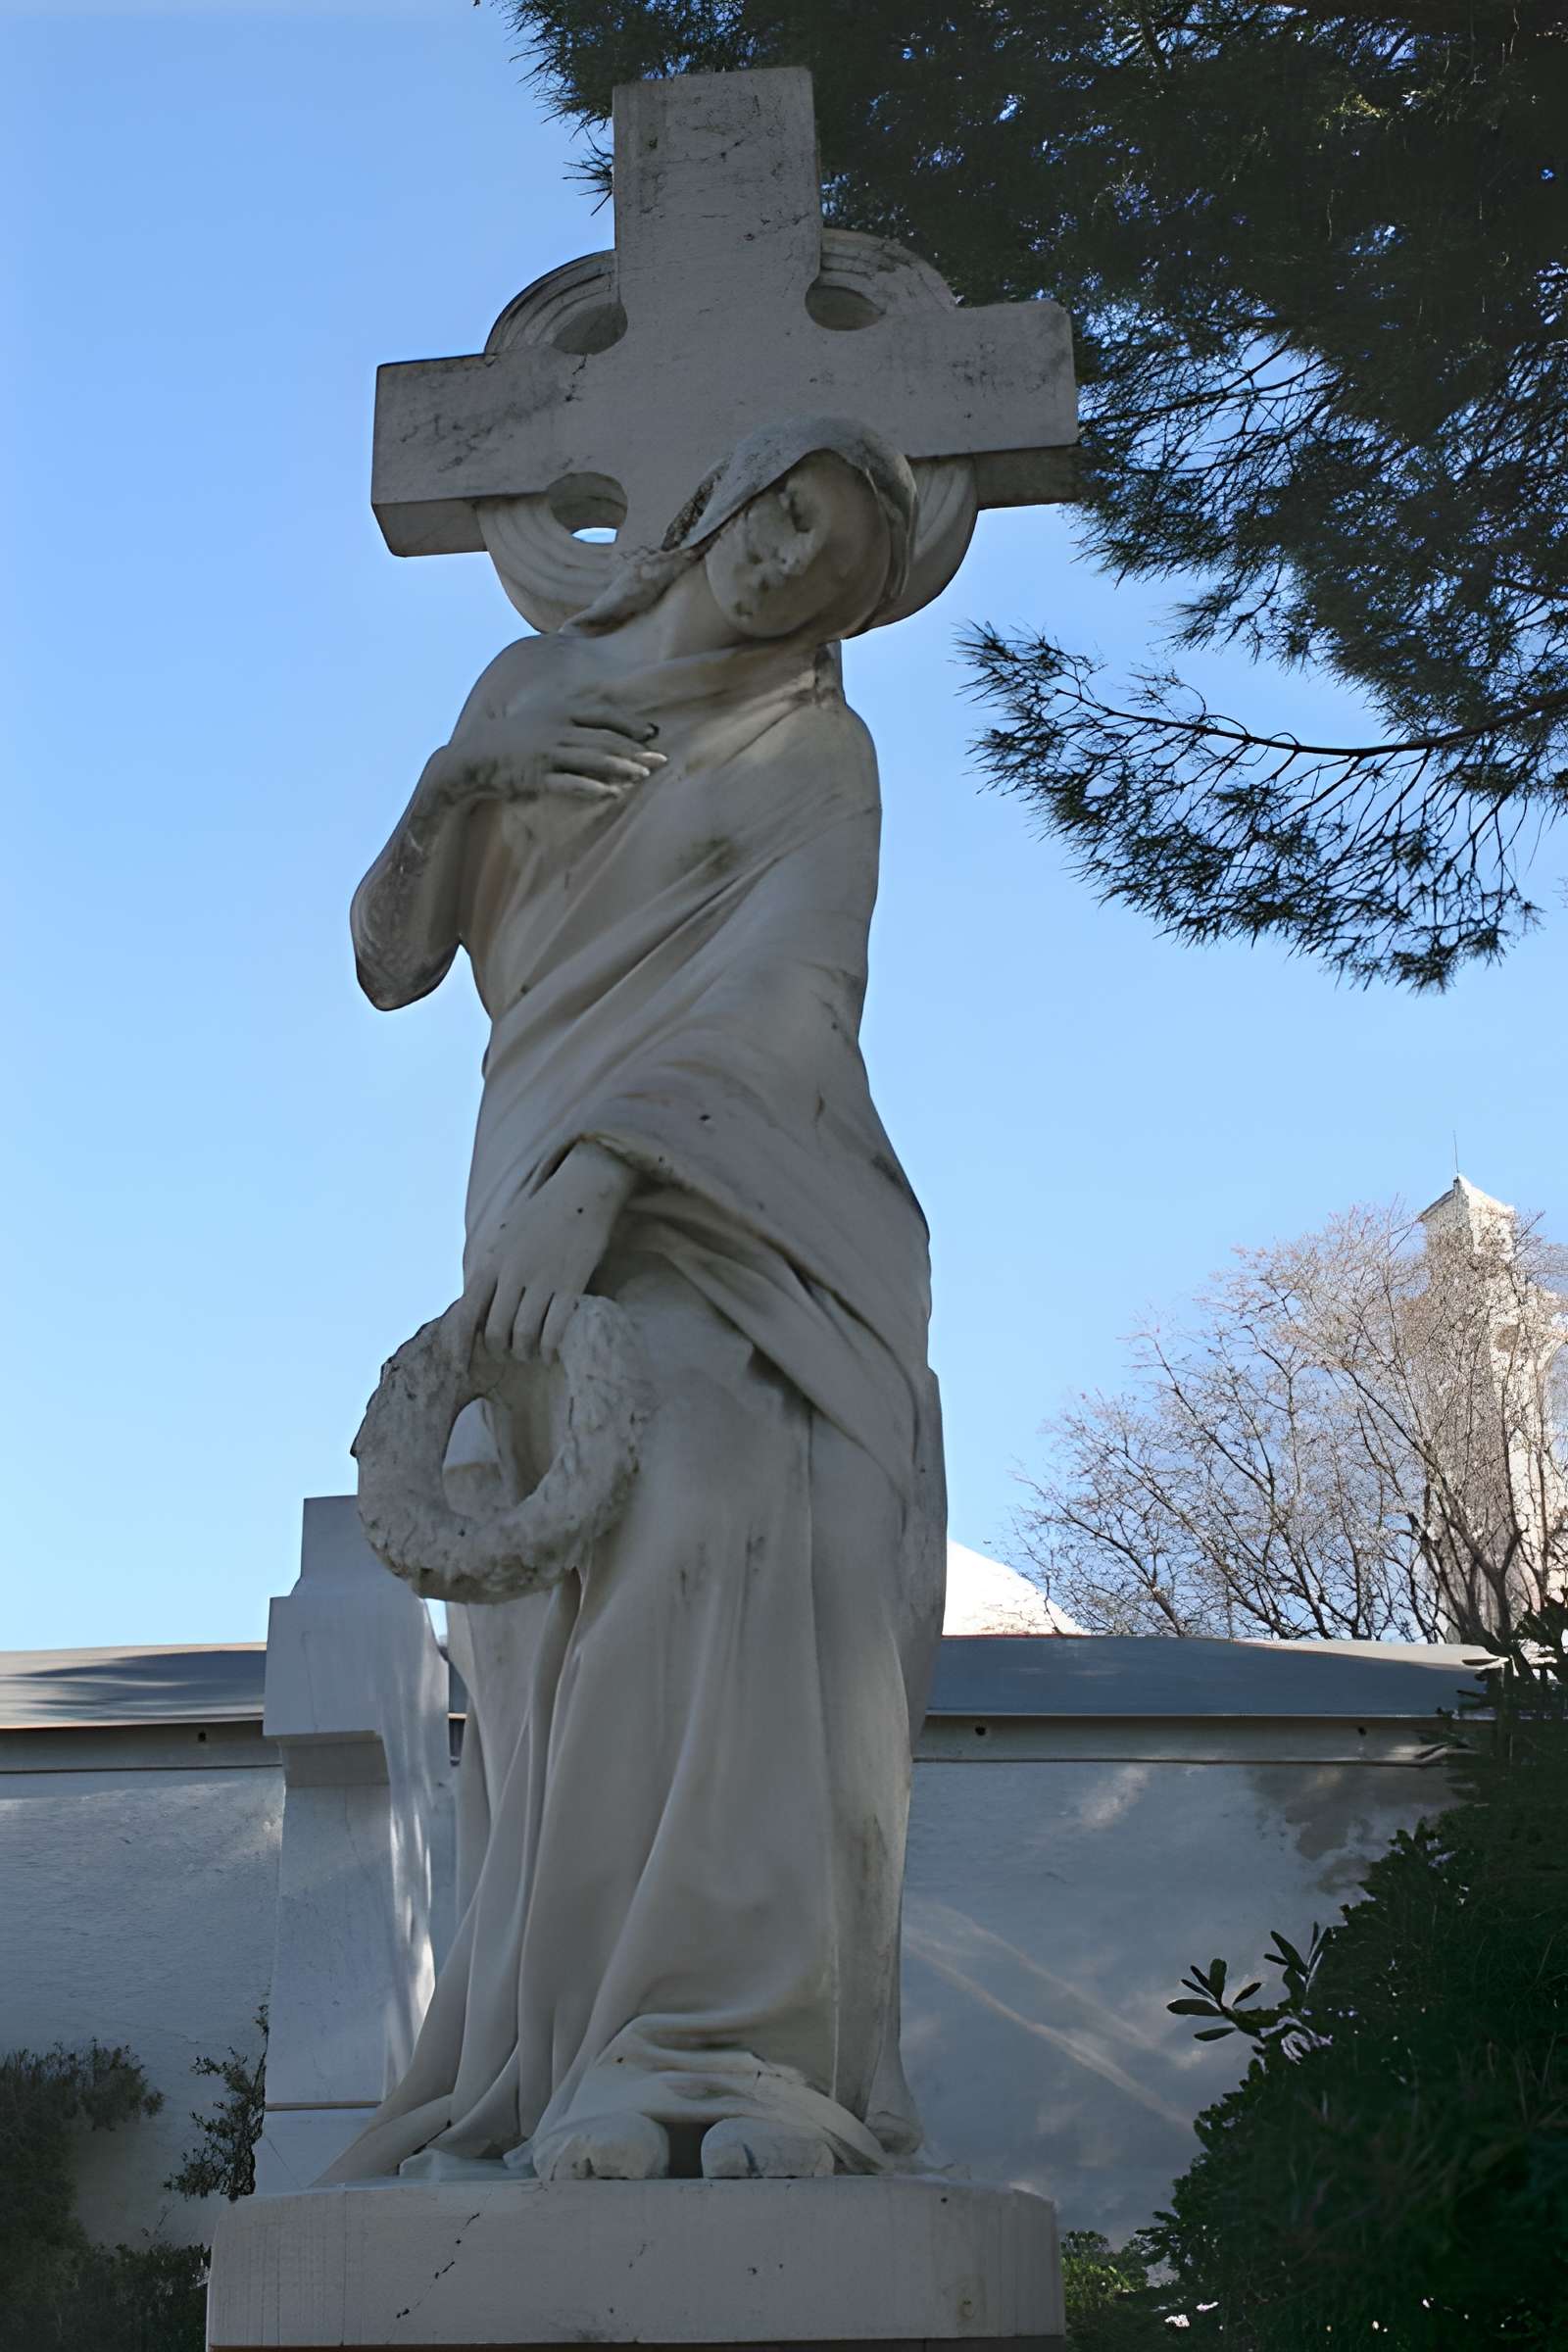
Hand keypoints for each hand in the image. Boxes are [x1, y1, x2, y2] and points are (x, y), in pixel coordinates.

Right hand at [422, 692, 664, 817]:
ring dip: (621, 768)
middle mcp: (556, 727)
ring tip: (643, 776)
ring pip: (592, 759)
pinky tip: (611, 793)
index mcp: (559, 710)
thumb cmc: (513, 740)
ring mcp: (546, 752)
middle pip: (604, 738)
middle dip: (635, 749)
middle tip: (661, 760)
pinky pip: (569, 782)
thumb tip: (601, 732)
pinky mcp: (536, 776)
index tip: (652, 734)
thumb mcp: (541, 720)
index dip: (629, 724)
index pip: (603, 714)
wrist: (474, 757)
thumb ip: (570, 722)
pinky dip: (592, 788)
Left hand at [457, 1143, 636, 1365]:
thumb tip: (478, 1308)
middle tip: (509, 1353)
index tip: (462, 1365)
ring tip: (530, 1354)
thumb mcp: (503, 1239)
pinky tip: (550, 1353)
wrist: (581, 1191)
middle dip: (500, 1350)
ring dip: (525, 1352)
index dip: (461, 1346)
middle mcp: (512, 1272)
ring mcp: (542, 1278)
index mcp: (491, 1261)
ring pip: (524, 1334)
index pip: (466, 1314)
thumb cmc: (542, 1215)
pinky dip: (549, 1349)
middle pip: (496, 1330)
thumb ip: (491, 1271)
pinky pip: (555, 1329)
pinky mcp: (571, 1283)